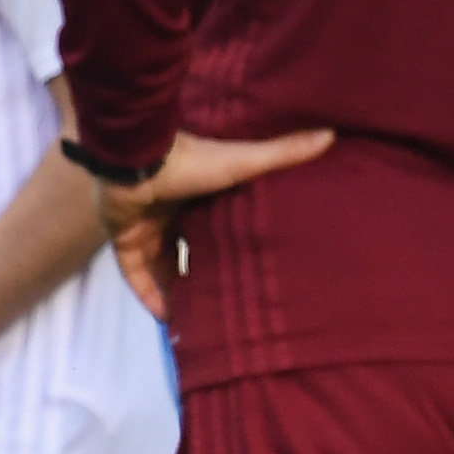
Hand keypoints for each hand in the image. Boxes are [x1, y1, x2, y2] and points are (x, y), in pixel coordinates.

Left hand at [91, 128, 337, 323]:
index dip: (226, 242)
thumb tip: (330, 134)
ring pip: (160, 265)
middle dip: (201, 271)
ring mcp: (143, 226)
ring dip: (176, 289)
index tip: (247, 263)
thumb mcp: (243, 161)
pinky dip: (148, 295)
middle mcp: (169, 211)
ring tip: (198, 317)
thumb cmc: (190, 162)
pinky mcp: (123, 239)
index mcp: (196, 192)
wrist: (136, 159)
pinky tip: (166, 319)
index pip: (212, 221)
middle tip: (223, 298)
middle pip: (186, 247)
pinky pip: (134, 275)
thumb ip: (282, 153)